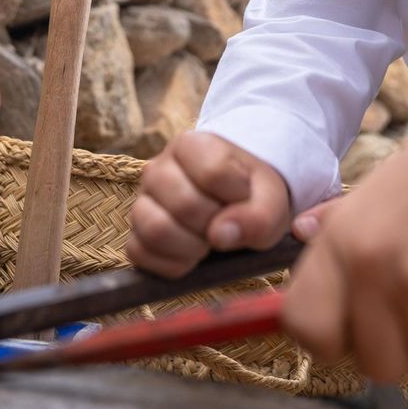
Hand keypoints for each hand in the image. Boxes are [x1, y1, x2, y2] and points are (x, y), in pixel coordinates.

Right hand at [126, 132, 290, 277]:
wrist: (238, 207)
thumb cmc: (253, 196)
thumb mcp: (272, 201)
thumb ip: (260, 216)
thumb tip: (220, 235)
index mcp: (191, 145)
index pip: (213, 172)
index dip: (238, 195)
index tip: (245, 195)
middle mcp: (158, 168)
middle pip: (184, 204)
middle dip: (216, 224)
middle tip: (228, 224)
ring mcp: (142, 202)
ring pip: (155, 229)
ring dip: (192, 246)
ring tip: (209, 242)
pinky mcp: (135, 235)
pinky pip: (140, 253)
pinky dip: (172, 264)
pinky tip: (193, 256)